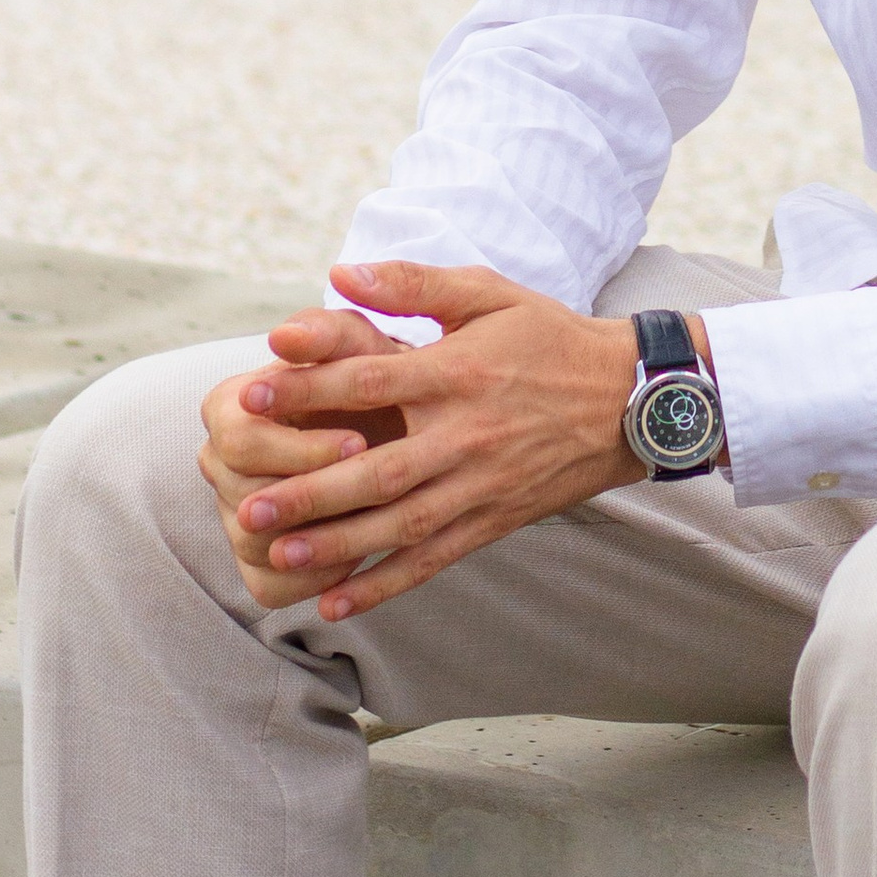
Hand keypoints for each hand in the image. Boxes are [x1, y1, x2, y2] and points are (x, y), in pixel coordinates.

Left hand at [199, 261, 648, 622]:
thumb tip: (340, 274)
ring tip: (277, 555)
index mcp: (459, 372)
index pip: (371, 380)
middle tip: (247, 507)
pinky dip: (384, 584)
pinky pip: (433, 559)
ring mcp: (481, 484)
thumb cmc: (549, 337)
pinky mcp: (494, 520)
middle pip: (376, 471)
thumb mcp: (489, 293)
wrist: (629, 398)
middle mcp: (466, 434)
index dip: (309, 388)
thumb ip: (413, 284)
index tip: (252, 395)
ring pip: (399, 524)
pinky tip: (336, 602)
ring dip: (336, 544)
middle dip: (308, 492)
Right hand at [200, 308, 399, 610]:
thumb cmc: (379, 375)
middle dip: (314, 496)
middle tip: (376, 491)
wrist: (404, 426)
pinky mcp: (256, 563)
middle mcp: (218, 464)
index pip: (239, 439)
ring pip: (257, 545)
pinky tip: (363, 557)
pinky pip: (272, 587)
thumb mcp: (362, 345)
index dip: (300, 448)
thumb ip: (325, 334)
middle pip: (245, 498)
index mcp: (227, 407)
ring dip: (320, 538)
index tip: (359, 442)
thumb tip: (285, 335)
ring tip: (377, 525)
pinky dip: (315, 578)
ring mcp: (232, 515)